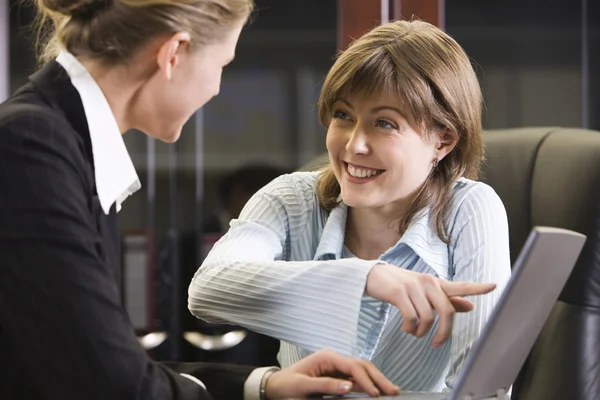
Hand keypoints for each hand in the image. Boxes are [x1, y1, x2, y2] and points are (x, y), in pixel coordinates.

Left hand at [264, 349, 399, 398]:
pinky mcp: (336, 375)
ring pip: (362, 370)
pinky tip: (377, 391)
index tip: (376, 393)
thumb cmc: (286, 385)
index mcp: (326, 357)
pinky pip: (355, 378)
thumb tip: (348, 387)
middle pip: (361, 365)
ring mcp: (336, 366)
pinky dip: (367, 384)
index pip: (352, 366)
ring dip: (376, 380)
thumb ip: (326, 385)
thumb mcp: (303, 386)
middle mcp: (333, 359)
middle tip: (393, 390)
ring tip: (391, 391)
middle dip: (378, 378)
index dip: (366, 380)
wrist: (275, 386)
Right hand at [366, 263, 495, 347]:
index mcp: (436, 283)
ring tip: (415, 333)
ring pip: (427, 318)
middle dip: (444, 332)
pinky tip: (406, 328)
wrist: (374, 275)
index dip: (477, 288)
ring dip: (421, 332)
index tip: (494, 286)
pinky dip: (410, 328)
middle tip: (437, 344)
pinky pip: (411, 318)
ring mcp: (413, 287)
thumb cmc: (401, 285)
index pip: (461, 286)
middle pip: (446, 311)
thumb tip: (470, 306)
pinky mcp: (399, 293)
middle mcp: (428, 283)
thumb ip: (447, 299)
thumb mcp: (424, 291)